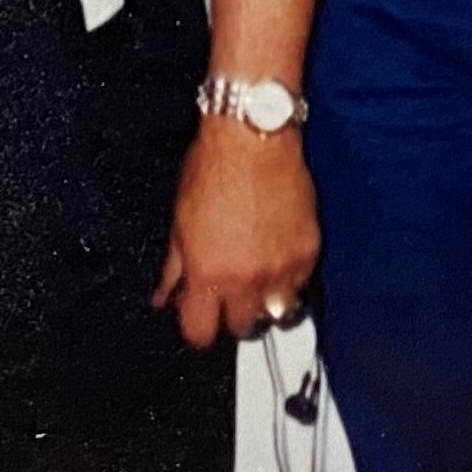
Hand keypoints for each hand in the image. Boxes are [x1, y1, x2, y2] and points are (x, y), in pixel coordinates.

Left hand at [151, 116, 319, 348]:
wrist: (253, 138)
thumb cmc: (214, 168)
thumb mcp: (179, 220)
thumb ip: (174, 266)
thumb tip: (164, 295)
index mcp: (207, 272)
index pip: (200, 334)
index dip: (198, 327)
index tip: (201, 317)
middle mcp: (245, 279)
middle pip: (242, 329)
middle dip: (234, 314)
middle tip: (231, 290)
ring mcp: (280, 269)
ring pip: (277, 313)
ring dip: (266, 300)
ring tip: (257, 273)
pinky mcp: (307, 254)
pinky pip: (300, 284)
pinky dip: (290, 276)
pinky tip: (277, 251)